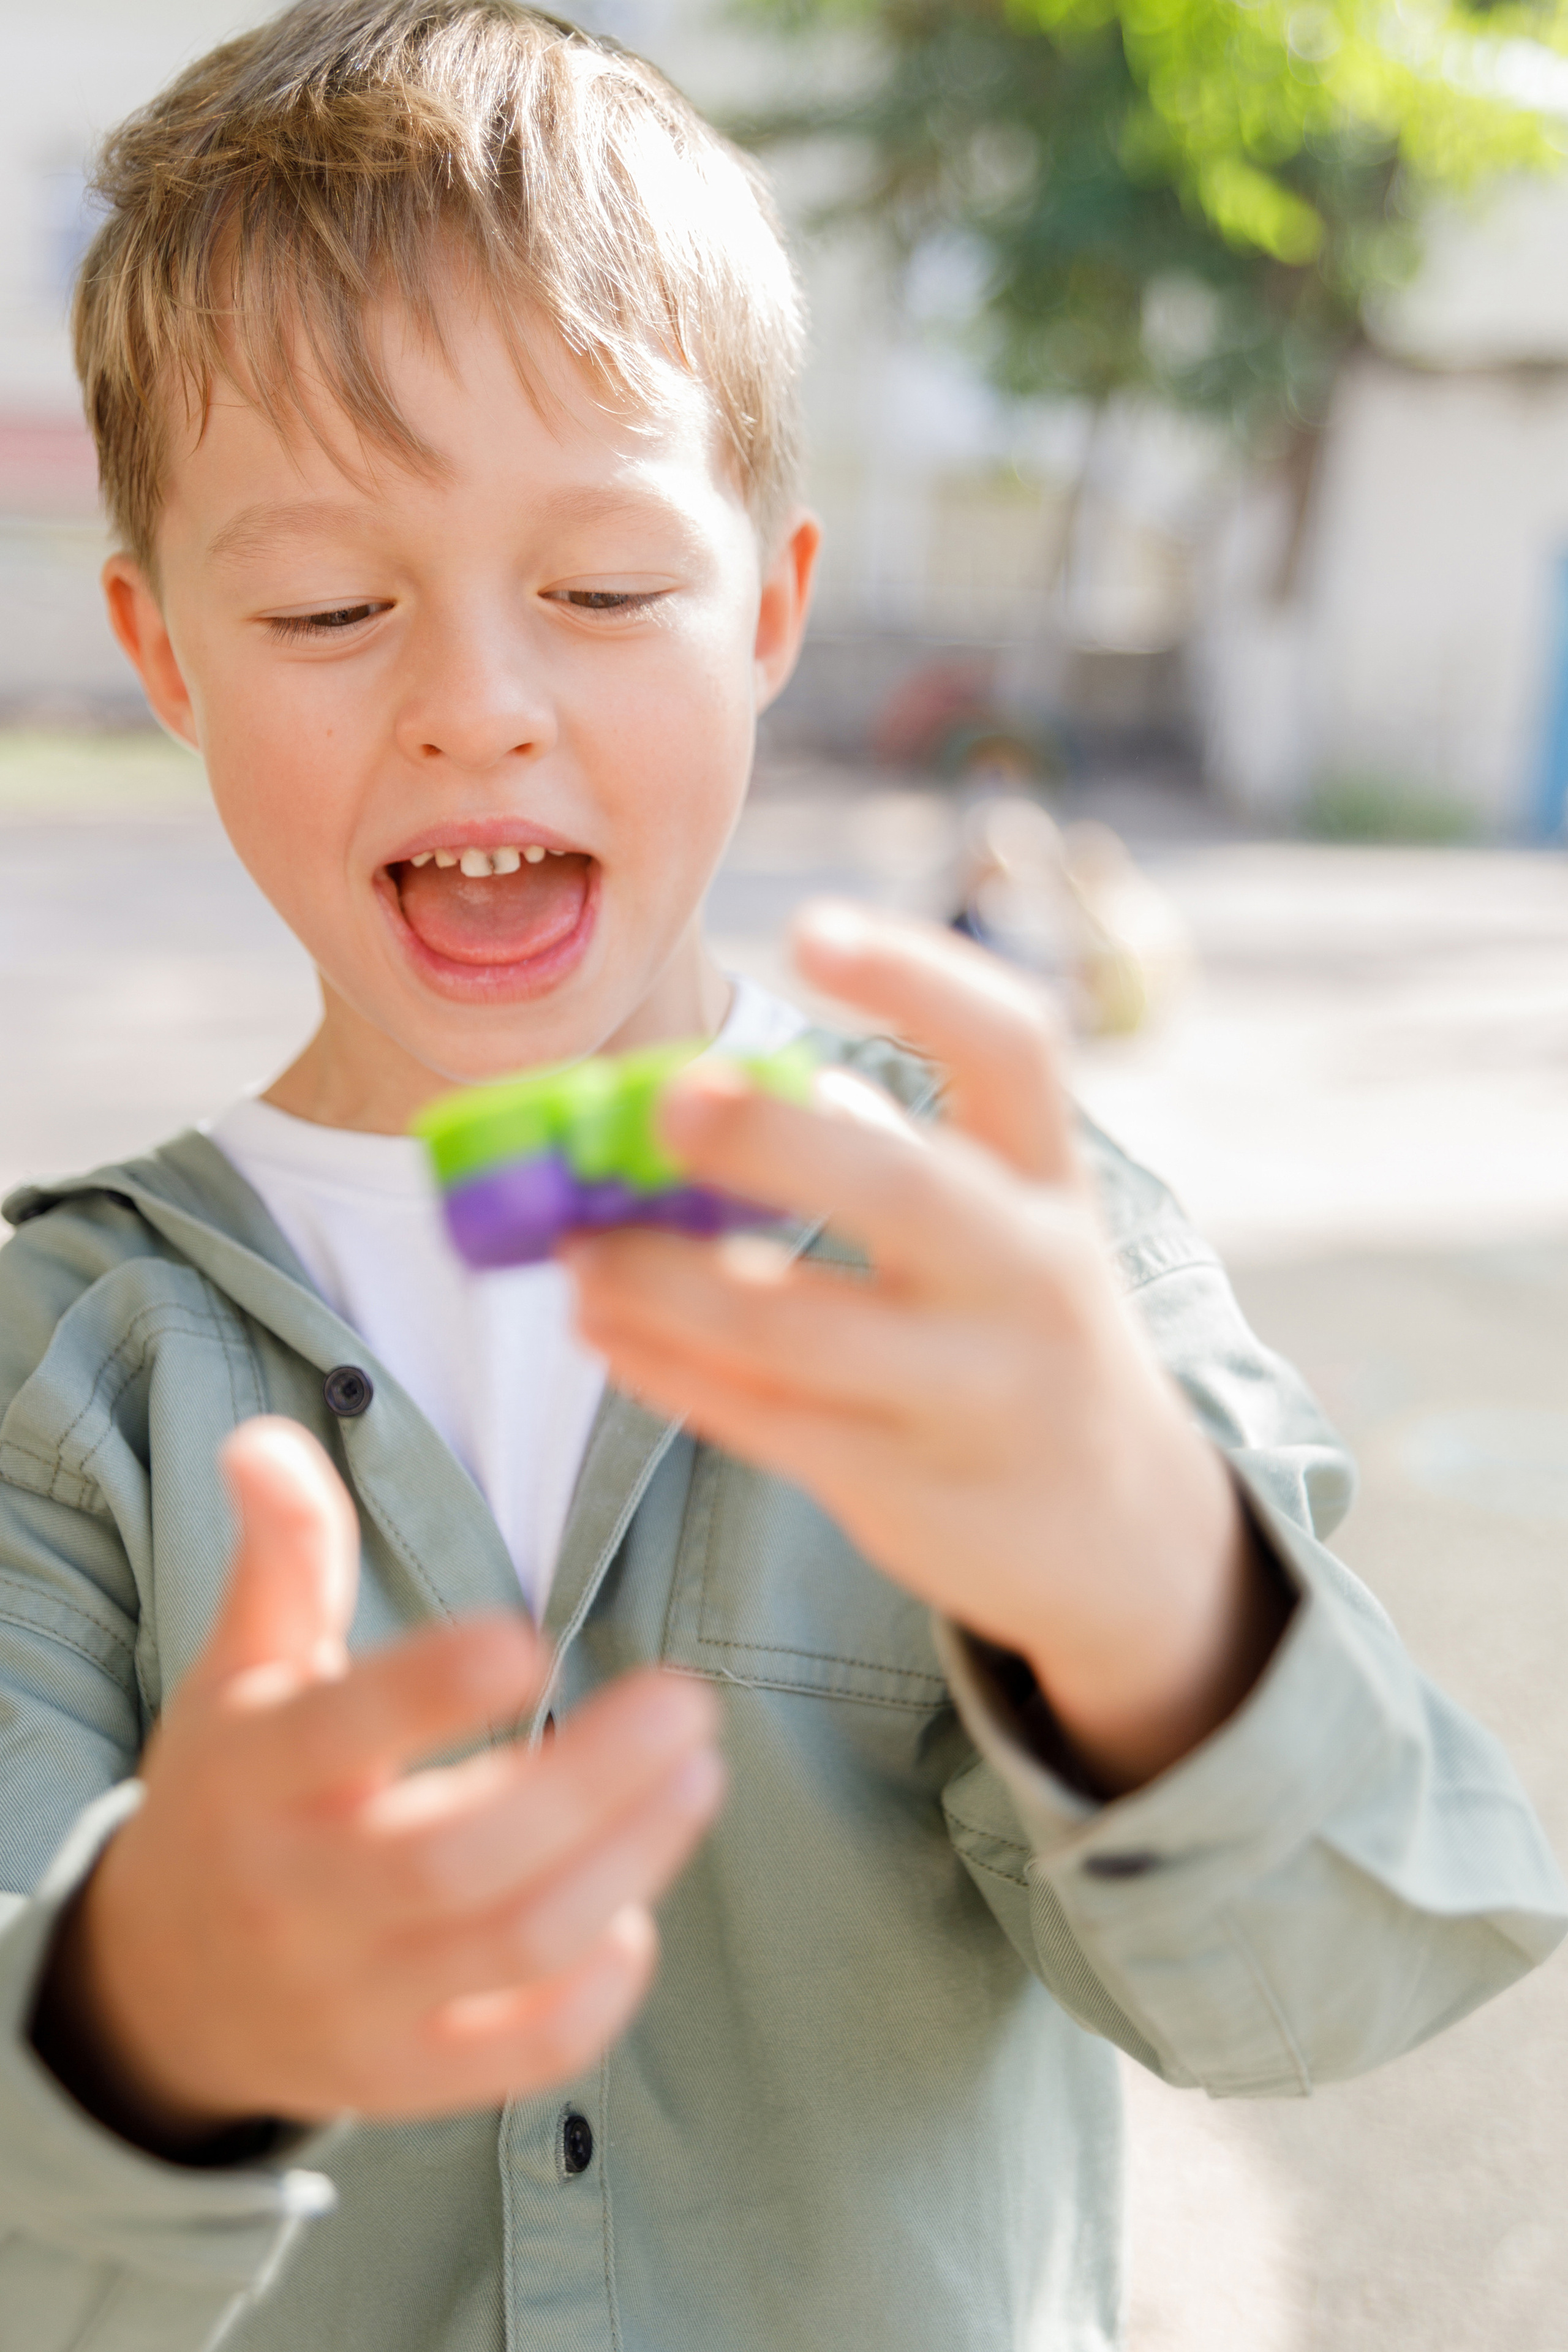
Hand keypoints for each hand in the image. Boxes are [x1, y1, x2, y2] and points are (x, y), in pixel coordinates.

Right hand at [32, 1420, 722, 2151]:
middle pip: (456, 1857)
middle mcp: (298, 1898)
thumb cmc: (239, 1791)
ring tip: (701, 1774)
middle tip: (690, 1700)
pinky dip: (596, 1992)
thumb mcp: (241, 1670)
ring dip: (626, 1861)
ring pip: (511, 1948)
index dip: (432, 1689)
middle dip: (591, 1780)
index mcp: (254, 1779)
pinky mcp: (406, 2077)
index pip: (340, 1733)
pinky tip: (640, 1910)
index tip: (529, 1633)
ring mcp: (354, 2001)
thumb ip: (281, 1555)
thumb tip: (272, 1436)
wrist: (169, 1981)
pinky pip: (520, 2053)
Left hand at [565, 903, 1283, 1791]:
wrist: (1122, 1531)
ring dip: (662, 1279)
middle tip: (663, 1103)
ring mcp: (972, 1390)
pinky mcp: (905, 1484)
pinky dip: (665, 1368)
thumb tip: (729, 1092)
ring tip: (579, 1253)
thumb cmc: (1023, 1335)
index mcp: (1051, 1184)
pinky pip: (760, 1419)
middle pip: (902, 1186)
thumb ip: (898, 1157)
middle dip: (768, 1138)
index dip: (917, 977)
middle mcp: (1029, 1276)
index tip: (810, 928)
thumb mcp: (1011, 1230)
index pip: (1012, 1050)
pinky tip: (602, 1330)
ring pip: (793, 1325)